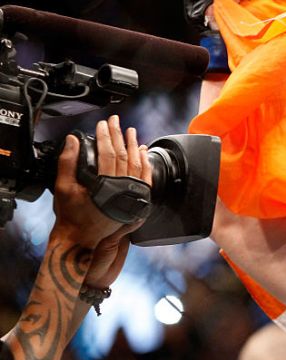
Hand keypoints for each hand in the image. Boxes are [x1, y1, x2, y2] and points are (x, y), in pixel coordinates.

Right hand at [51, 115, 151, 249]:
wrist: (83, 238)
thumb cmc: (72, 215)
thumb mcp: (63, 187)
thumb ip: (67, 162)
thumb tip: (72, 140)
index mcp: (105, 187)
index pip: (108, 154)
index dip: (105, 137)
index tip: (102, 124)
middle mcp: (122, 191)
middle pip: (124, 156)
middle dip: (119, 136)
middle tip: (115, 121)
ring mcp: (132, 197)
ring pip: (137, 166)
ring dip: (134, 146)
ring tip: (131, 131)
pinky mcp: (137, 202)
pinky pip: (145, 179)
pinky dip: (145, 164)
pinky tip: (143, 152)